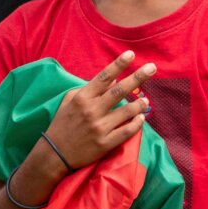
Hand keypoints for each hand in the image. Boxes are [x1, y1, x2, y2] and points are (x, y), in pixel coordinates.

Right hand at [44, 51, 156, 171]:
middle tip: (152, 68)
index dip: (118, 64)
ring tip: (147, 100)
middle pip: (120, 90)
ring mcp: (99, 128)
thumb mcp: (70, 101)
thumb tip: (112, 80)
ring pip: (127, 111)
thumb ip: (89, 89)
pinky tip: (141, 118)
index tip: (131, 54)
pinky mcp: (105, 144)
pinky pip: (127, 131)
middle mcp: (92, 110)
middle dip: (138, 77)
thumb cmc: (62, 124)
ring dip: (140, 104)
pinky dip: (137, 123)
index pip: (104, 77)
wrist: (55, 154)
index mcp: (82, 98)